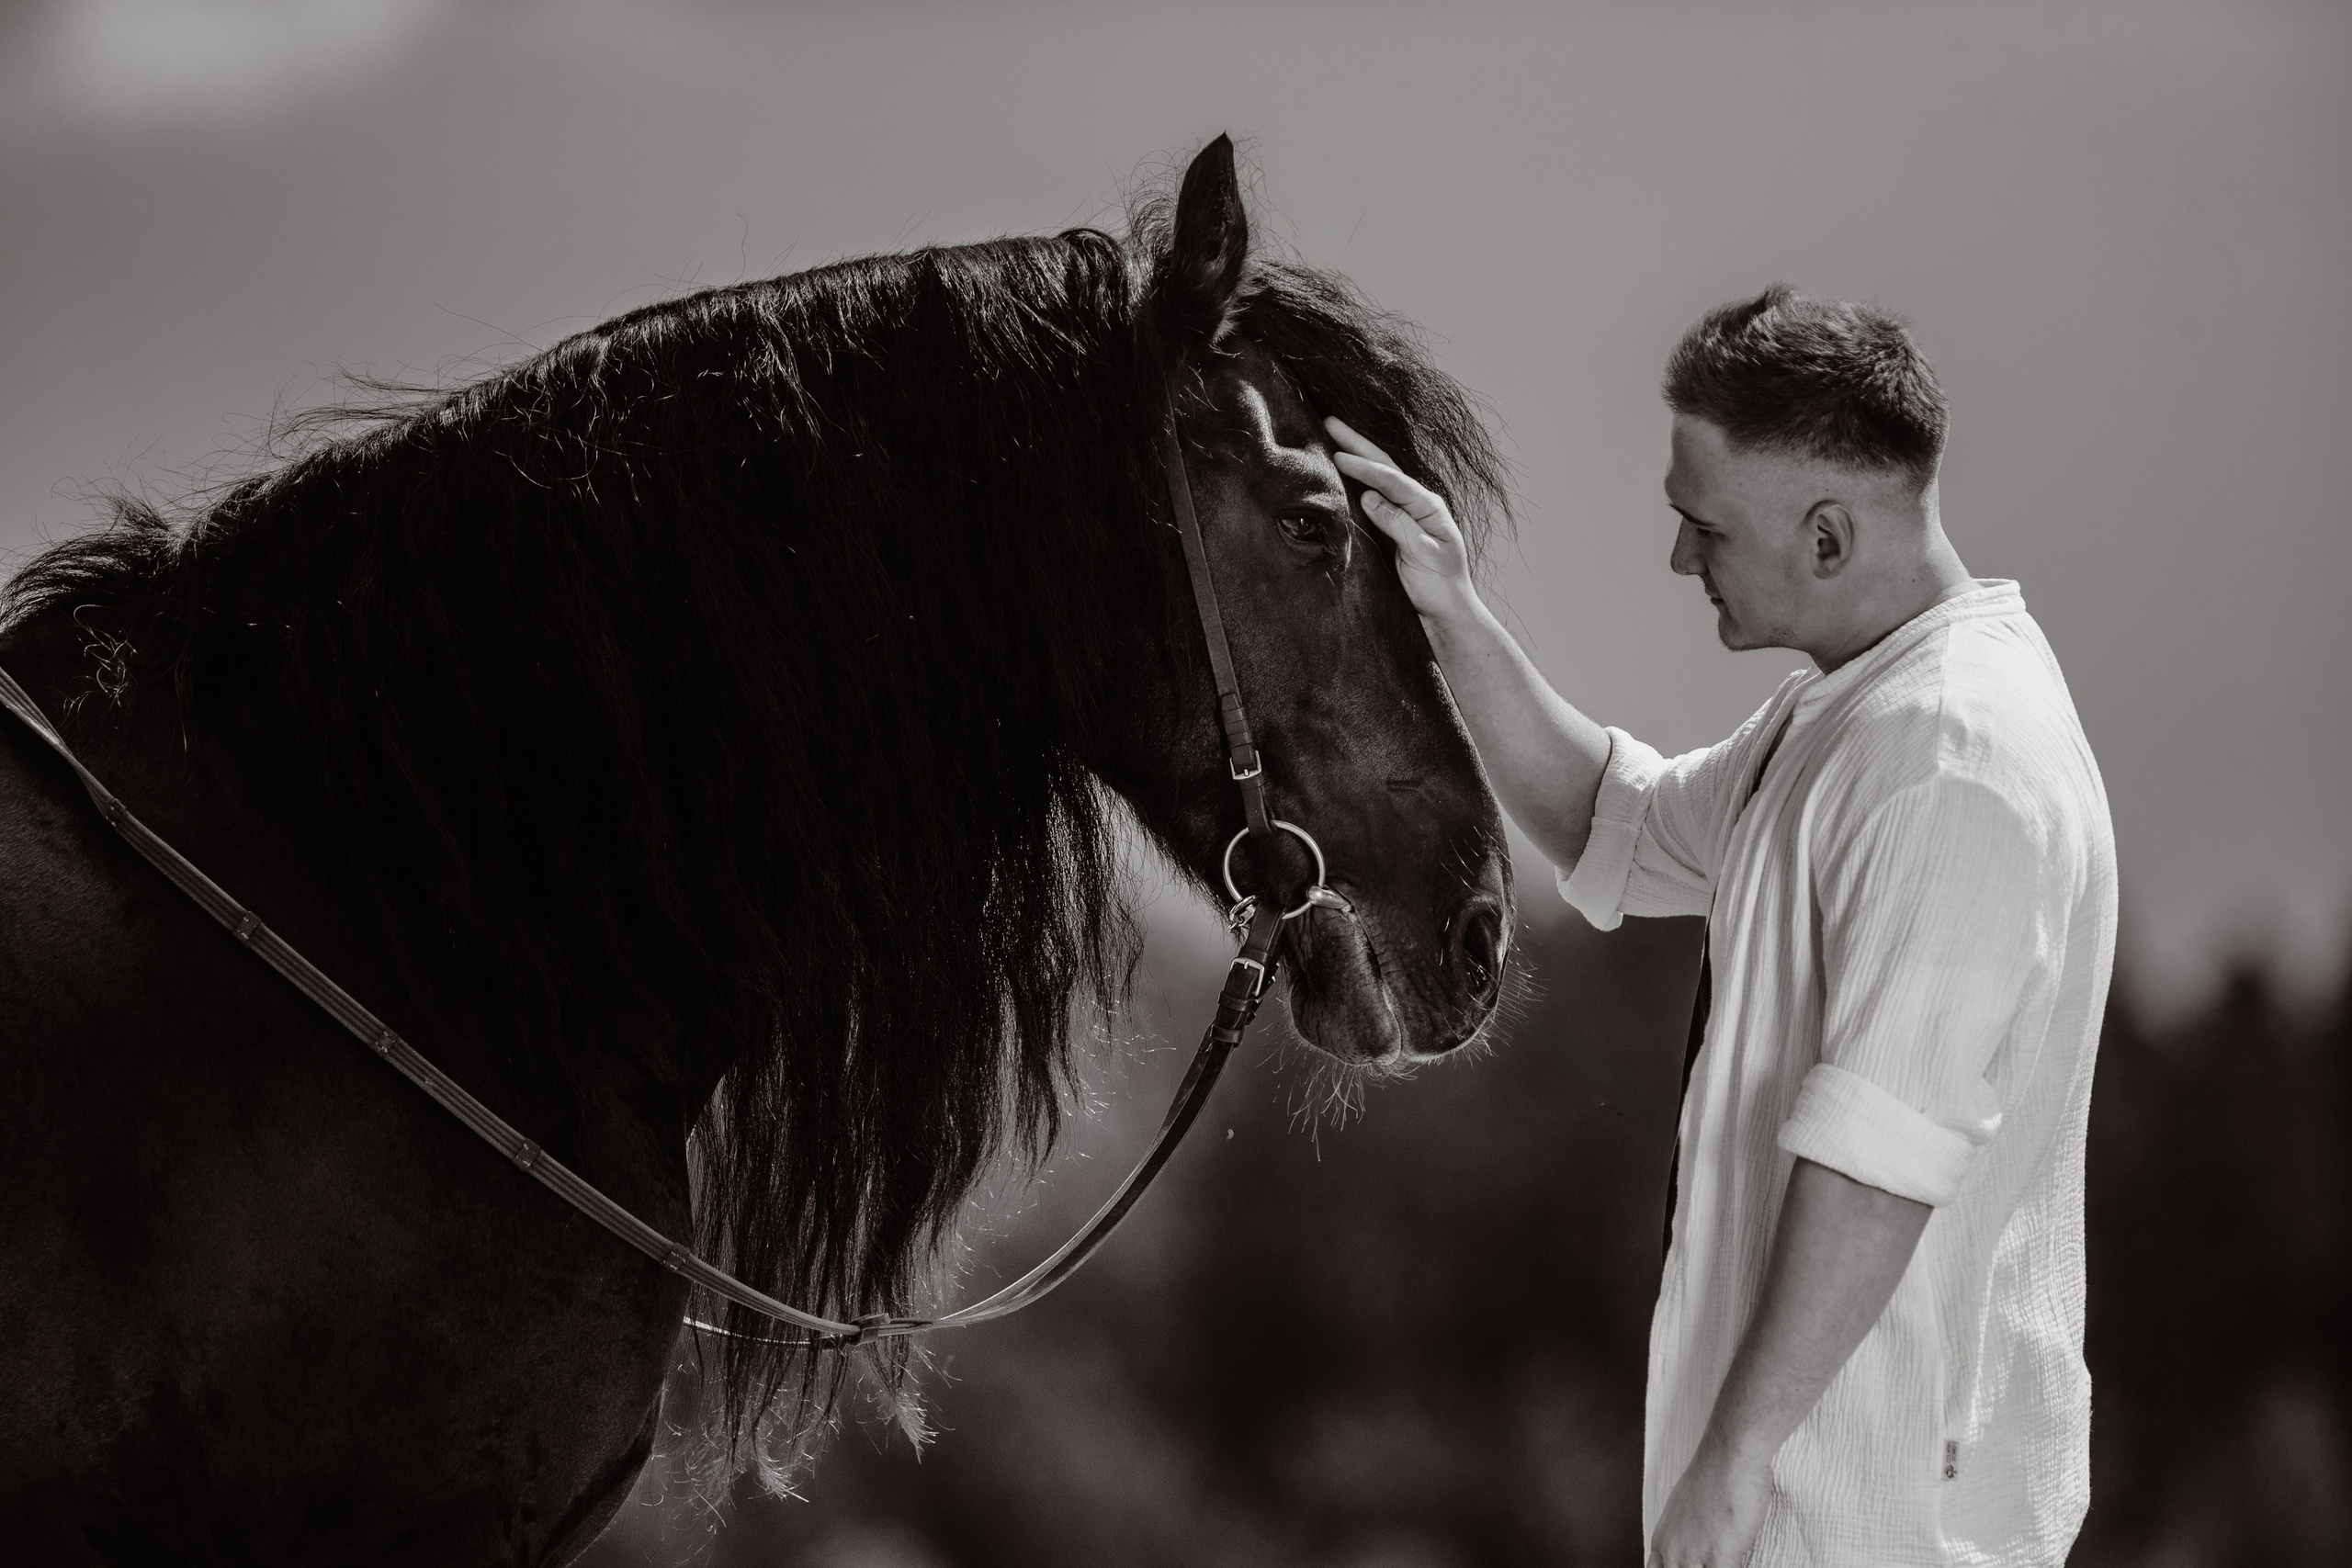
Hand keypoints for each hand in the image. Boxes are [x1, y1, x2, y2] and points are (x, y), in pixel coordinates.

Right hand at [1324, 415, 1480, 628]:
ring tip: (1331, 436)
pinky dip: (1356, 480)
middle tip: (1328, 421)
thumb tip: (1370, 497)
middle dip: (1357, 444)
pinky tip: (1340, 472)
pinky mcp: (1393, 528)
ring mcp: (1405, 514)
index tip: (1338, 456)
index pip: (1393, 480)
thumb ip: (1399, 525)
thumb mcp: (1424, 556)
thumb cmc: (1440, 588)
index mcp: (1429, 507)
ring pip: (1378, 478)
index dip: (1364, 467)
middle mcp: (1418, 504)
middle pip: (1384, 467)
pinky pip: (1372, 497)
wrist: (1446, 614)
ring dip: (1355, 455)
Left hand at [1648, 1442, 1771, 1567]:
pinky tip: (1744, 1561)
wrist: (1728, 1455)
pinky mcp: (1719, 1557)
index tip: (1696, 1565)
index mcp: (1662, 1541)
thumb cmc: (1713, 1475)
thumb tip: (1696, 1543)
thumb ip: (1684, 1533)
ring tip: (1729, 1560)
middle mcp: (1672, 1552)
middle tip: (1710, 1563)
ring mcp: (1694, 1557)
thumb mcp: (1684, 1506)